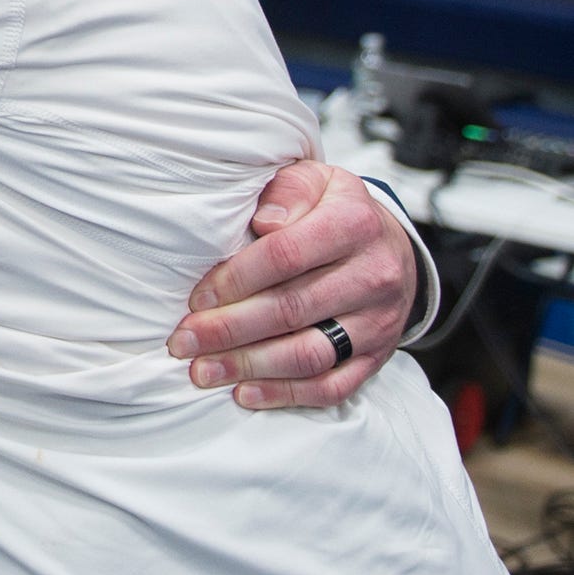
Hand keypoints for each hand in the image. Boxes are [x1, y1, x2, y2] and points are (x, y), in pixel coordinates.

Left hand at [166, 160, 416, 408]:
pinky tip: (245, 394)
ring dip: (250, 367)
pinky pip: (334, 386)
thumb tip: (264, 219)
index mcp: (354, 223)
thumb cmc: (334, 210)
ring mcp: (378, 321)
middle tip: (183, 342)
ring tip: (202, 372)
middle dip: (228, 330)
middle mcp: (373, 275)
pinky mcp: (378, 356)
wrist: (392, 245)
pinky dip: (287, 394)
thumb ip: (287, 190)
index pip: (285, 255)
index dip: (235, 280)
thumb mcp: (316, 180)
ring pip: (310, 354)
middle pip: (291, 310)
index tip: (195, 299)